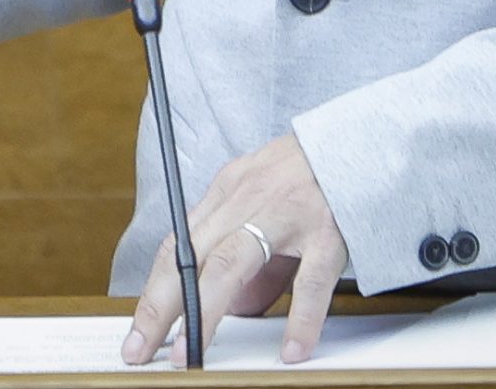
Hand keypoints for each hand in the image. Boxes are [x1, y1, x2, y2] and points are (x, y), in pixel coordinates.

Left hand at [123, 131, 348, 365]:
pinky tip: (292, 349)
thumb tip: (228, 310)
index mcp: (226, 195)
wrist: (357, 140)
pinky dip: (301, 318)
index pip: (176, 247)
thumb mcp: (262, 205)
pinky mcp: (327, 232)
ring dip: (206, 312)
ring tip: (191, 355)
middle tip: (141, 349)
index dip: (152, 290)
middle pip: (191, 257)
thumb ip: (244, 259)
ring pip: (232, 263)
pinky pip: (310, 279)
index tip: (138, 330)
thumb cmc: (306, 174)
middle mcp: (246, 202)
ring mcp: (285, 217)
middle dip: (160, 307)